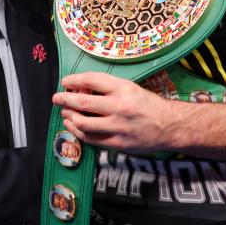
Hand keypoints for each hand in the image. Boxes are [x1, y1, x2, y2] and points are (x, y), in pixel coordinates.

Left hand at [52, 72, 171, 153]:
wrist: (169, 126)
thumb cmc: (148, 104)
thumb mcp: (131, 88)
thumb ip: (108, 88)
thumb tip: (81, 89)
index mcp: (123, 89)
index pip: (91, 81)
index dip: (74, 80)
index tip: (65, 81)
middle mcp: (119, 107)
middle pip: (82, 103)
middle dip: (65, 100)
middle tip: (57, 98)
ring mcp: (118, 127)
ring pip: (83, 123)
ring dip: (69, 117)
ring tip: (65, 113)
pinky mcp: (117, 144)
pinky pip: (92, 139)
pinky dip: (79, 132)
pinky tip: (74, 127)